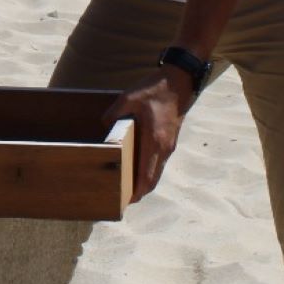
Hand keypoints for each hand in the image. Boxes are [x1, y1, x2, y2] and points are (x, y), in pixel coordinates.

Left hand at [102, 71, 193, 202]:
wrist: (179, 81)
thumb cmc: (155, 89)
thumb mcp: (128, 98)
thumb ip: (113, 114)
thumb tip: (104, 127)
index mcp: (154, 141)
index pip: (147, 176)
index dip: (137, 192)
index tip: (126, 202)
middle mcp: (164, 148)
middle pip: (153, 180)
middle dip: (140, 192)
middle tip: (123, 199)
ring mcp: (169, 145)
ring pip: (157, 172)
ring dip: (145, 182)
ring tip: (127, 186)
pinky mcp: (170, 140)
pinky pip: (160, 162)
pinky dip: (149, 171)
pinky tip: (137, 168)